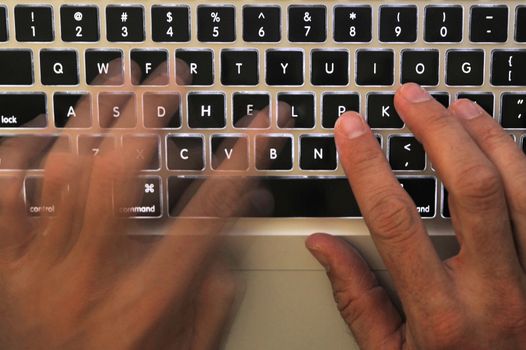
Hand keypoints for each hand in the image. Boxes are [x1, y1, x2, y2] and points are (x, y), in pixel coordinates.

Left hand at [0, 61, 275, 348]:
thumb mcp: (190, 347)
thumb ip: (215, 291)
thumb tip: (228, 232)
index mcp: (149, 301)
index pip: (209, 211)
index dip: (242, 159)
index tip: (263, 124)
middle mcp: (95, 277)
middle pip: (123, 172)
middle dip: (151, 112)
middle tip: (170, 78)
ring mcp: (43, 270)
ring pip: (63, 172)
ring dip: (94, 115)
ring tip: (118, 79)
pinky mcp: (8, 269)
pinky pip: (4, 198)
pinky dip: (22, 154)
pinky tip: (47, 128)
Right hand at [307, 83, 525, 348]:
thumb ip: (357, 299)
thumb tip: (324, 246)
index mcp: (442, 315)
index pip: (395, 220)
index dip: (368, 165)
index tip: (352, 130)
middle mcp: (495, 293)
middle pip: (471, 188)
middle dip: (436, 129)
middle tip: (410, 98)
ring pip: (522, 187)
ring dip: (487, 136)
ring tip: (457, 106)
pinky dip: (524, 164)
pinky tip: (502, 144)